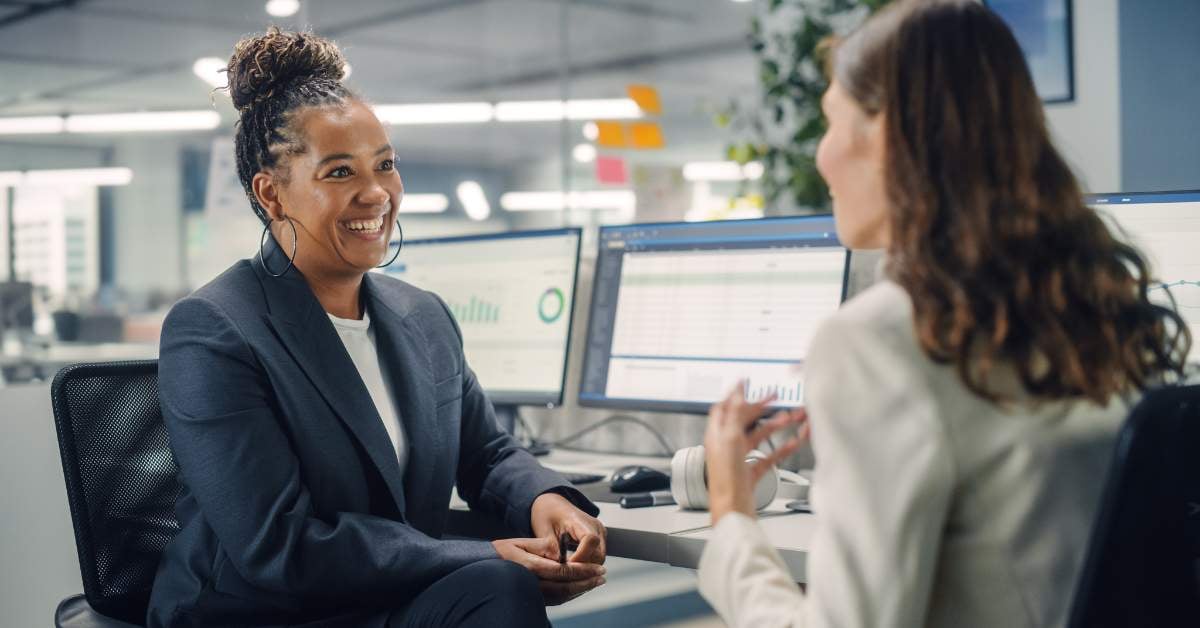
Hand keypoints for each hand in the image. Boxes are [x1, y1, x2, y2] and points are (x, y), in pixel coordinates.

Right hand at [491, 536, 606, 604]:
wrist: (483, 568)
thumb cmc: (501, 553)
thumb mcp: (521, 542)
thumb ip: (543, 546)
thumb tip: (562, 552)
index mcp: (531, 567)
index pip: (565, 571)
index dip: (584, 570)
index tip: (598, 568)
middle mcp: (533, 584)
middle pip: (567, 587)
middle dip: (587, 582)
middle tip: (602, 576)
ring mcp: (533, 594)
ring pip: (563, 596)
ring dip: (582, 589)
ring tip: (596, 582)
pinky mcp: (534, 599)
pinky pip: (556, 599)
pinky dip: (571, 594)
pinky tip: (580, 588)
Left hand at [530, 492, 606, 564]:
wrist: (552, 505)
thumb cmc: (547, 513)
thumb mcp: (544, 531)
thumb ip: (553, 549)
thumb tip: (560, 568)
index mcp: (580, 519)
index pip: (590, 540)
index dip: (581, 557)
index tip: (568, 566)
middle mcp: (595, 526)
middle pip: (598, 553)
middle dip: (583, 566)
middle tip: (566, 573)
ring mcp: (599, 532)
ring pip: (600, 558)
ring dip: (586, 566)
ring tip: (569, 570)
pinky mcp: (598, 538)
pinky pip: (597, 555)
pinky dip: (587, 562)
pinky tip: (574, 565)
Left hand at [704, 382, 808, 524]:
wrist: (732, 511)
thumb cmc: (726, 480)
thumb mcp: (730, 439)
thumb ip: (734, 415)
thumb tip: (736, 393)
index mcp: (717, 436)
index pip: (724, 407)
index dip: (735, 394)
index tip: (747, 382)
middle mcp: (726, 446)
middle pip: (744, 420)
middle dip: (761, 408)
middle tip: (775, 397)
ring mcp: (739, 460)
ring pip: (758, 437)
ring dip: (775, 427)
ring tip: (791, 418)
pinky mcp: (750, 473)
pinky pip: (768, 457)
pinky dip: (781, 449)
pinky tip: (792, 443)